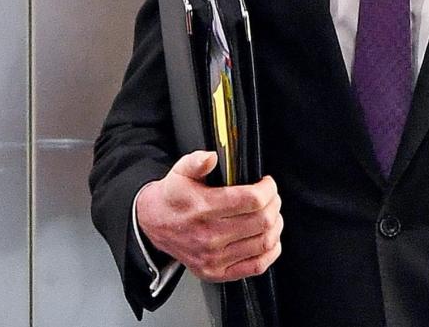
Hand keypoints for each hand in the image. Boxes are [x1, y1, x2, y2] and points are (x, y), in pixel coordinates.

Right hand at [136, 151, 282, 282]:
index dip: (267, 189)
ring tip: (271, 214)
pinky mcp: (217, 272)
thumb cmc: (172, 198)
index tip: (267, 183)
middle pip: (261, 221)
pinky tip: (268, 238)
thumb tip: (210, 158)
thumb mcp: (179, 172)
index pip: (251, 200)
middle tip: (271, 197)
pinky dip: (270, 251)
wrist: (153, 224)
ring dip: (275, 225)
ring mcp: (214, 257)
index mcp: (203, 208)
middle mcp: (209, 235)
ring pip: (263, 242)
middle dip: (274, 204)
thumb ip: (195, 162)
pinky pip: (256, 265)